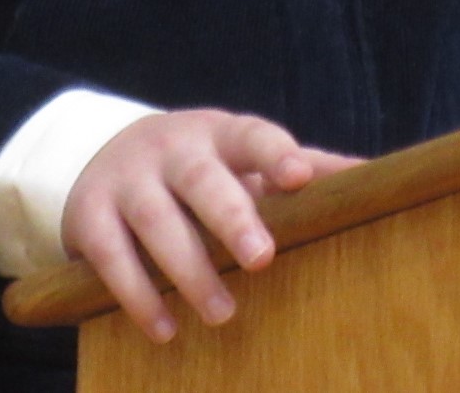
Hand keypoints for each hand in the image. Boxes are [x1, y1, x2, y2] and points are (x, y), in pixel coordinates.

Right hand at [59, 108, 357, 341]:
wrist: (97, 157)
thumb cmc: (198, 168)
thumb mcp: (240, 157)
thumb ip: (300, 167)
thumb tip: (372, 178)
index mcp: (218, 133)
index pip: (251, 136)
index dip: (275, 154)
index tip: (299, 177)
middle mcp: (170, 149)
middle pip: (201, 177)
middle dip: (230, 215)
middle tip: (261, 258)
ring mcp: (125, 179)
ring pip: (155, 219)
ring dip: (188, 268)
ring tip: (222, 312)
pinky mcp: (87, 215)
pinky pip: (111, 255)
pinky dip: (137, 293)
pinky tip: (165, 327)